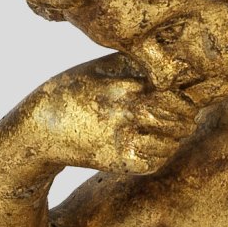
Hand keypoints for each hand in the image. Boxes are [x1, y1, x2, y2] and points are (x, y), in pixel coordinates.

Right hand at [27, 56, 199, 175]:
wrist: (39, 127)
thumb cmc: (71, 92)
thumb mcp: (98, 68)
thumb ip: (132, 66)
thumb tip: (170, 65)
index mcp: (124, 82)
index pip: (172, 88)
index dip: (185, 93)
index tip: (186, 97)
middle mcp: (126, 108)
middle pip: (176, 114)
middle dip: (186, 116)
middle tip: (188, 118)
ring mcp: (123, 136)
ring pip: (170, 140)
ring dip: (175, 137)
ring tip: (174, 133)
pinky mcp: (117, 160)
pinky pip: (153, 161)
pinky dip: (160, 155)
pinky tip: (156, 148)